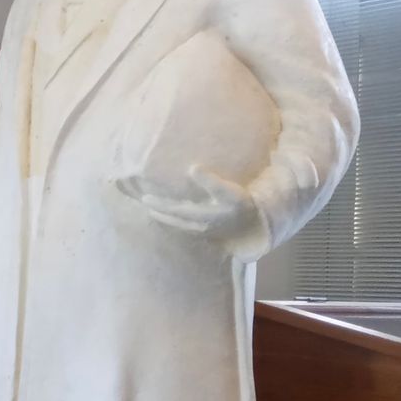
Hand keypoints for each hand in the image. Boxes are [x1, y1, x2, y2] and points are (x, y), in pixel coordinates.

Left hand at [114, 165, 259, 241]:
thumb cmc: (243, 204)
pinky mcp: (207, 232)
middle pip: (173, 218)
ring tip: (153, 210)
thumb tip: (192, 168)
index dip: (158, 204)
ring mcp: (202, 231)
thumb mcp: (229, 191)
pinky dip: (175, 221)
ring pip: (178, 224)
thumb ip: (210, 181)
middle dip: (158, 211)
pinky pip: (185, 227)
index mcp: (200, 215)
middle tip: (144, 203)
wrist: (256, 223)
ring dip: (164, 217)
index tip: (144, 197)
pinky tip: (173, 217)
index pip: (174, 210)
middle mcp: (197, 225)